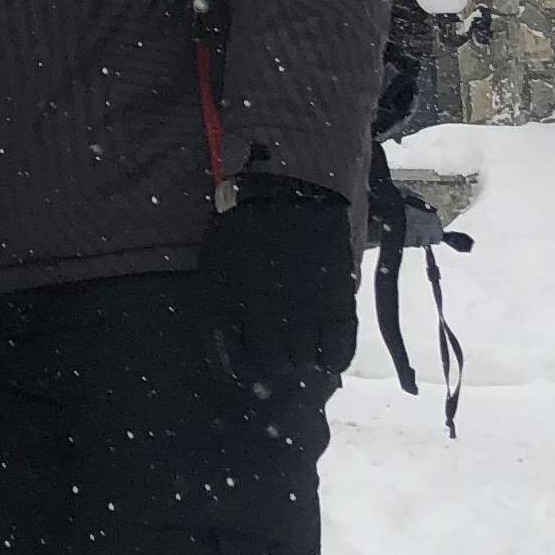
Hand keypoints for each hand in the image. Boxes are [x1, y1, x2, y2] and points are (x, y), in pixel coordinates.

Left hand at [198, 175, 356, 395]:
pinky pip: (337, 354)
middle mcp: (261, 318)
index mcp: (225, 305)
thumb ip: (221, 301)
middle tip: (283, 345)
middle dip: (275, 359)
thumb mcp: (216, 260)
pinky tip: (330, 353)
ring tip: (306, 341)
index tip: (251, 363)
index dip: (243, 366)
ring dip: (303, 356)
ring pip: (302, 361)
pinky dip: (334, 359)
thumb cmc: (246, 220)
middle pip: (271, 364)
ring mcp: (300, 314)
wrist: (290, 187)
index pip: (230, 361)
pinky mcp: (336, 307)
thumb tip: (232, 339)